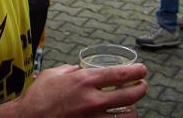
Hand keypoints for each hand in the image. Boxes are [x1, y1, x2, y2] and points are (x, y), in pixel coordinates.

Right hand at [0, 64, 147, 116]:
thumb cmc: (39, 95)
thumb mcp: (55, 74)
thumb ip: (72, 70)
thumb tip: (81, 69)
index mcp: (85, 80)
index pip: (120, 74)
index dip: (136, 71)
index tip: (143, 70)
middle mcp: (93, 99)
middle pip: (130, 95)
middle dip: (141, 89)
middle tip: (142, 86)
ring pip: (127, 116)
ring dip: (133, 111)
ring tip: (132, 107)